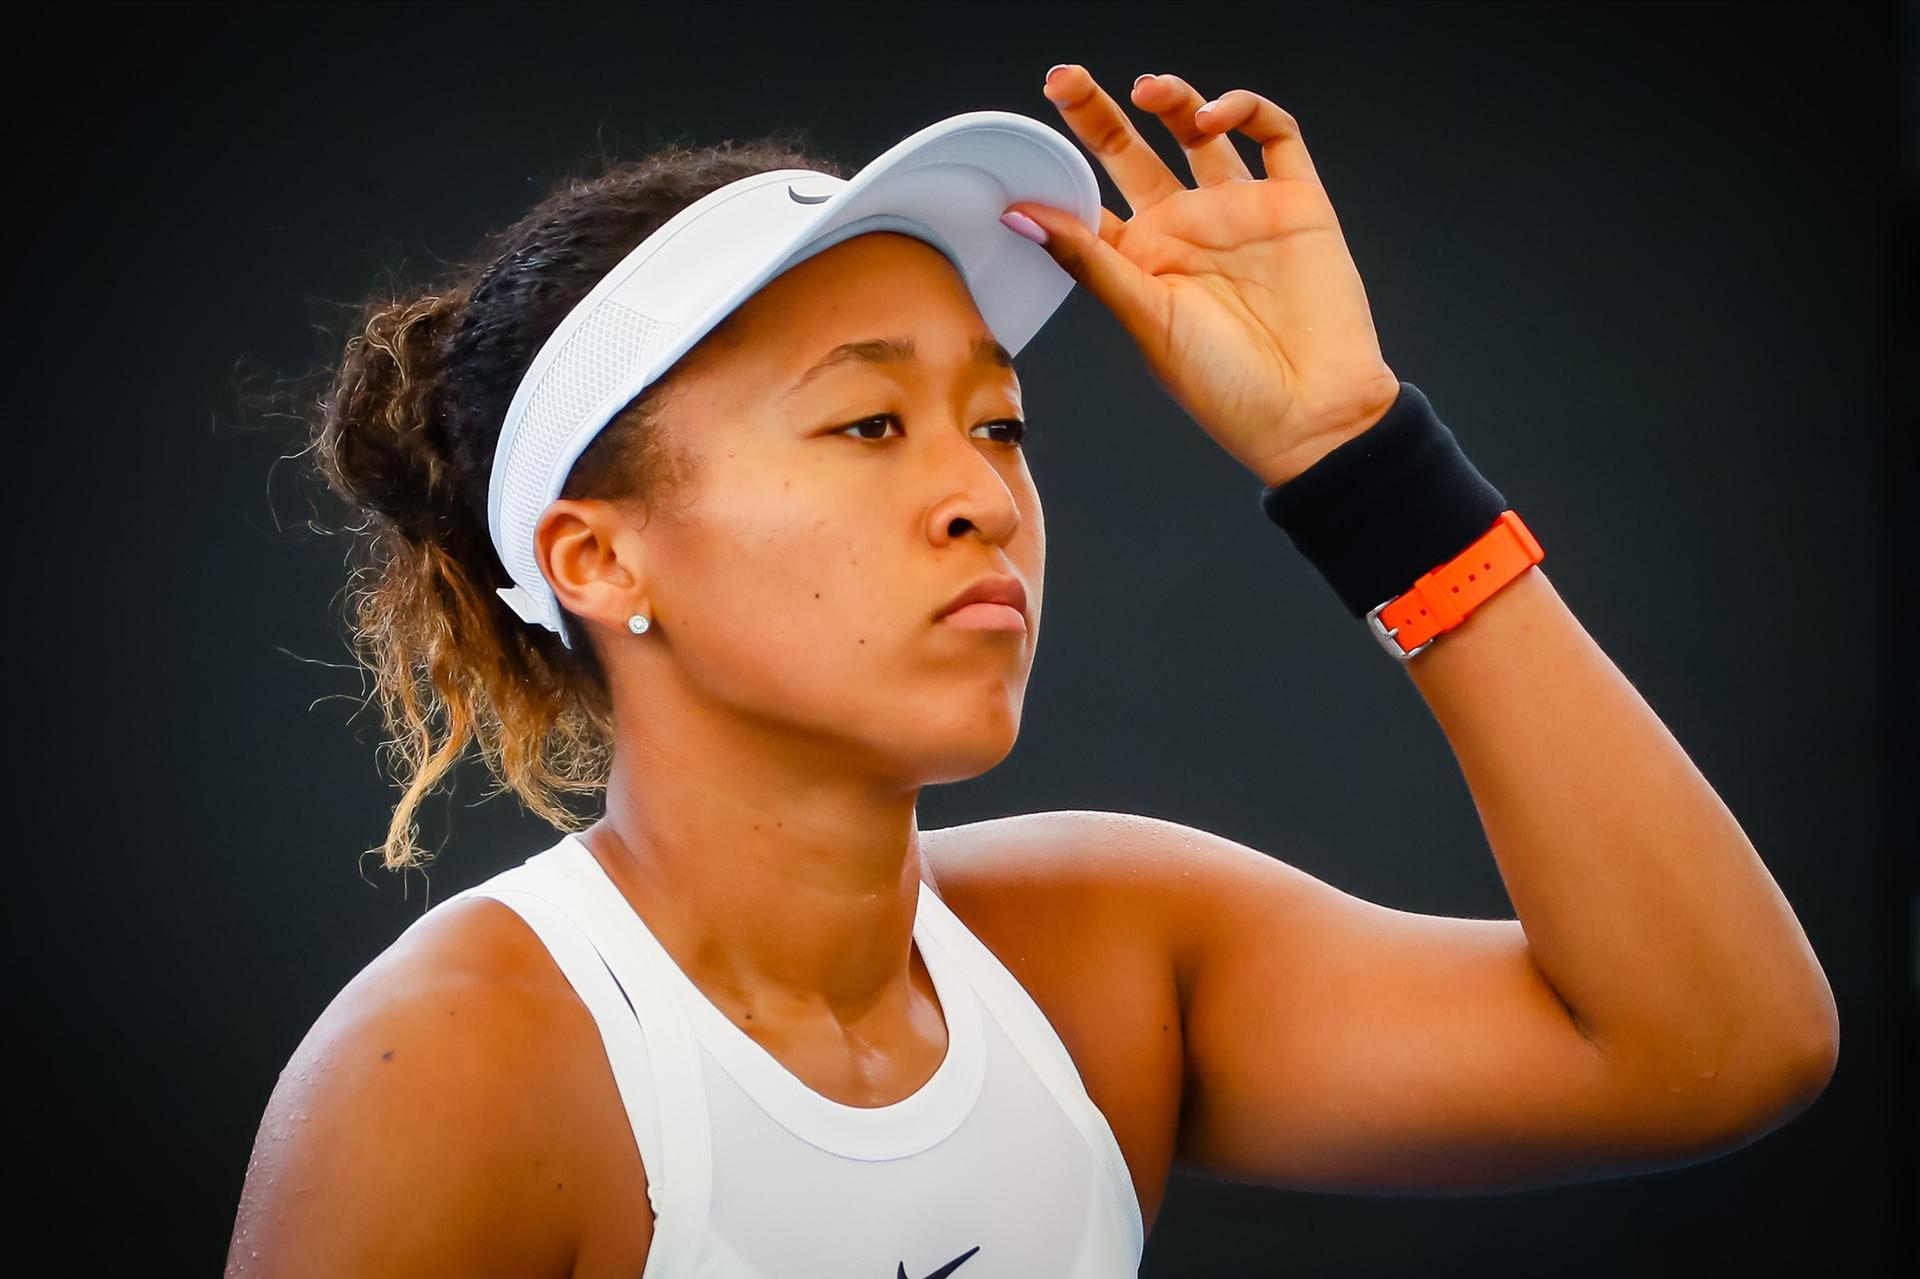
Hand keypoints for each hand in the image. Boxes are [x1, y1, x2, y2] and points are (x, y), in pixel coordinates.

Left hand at [1006, 66, 1402, 485]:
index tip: (1030, 136)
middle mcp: (1189, 230)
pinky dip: (1249, 110)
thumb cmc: (1225, 387)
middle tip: (1065, 80)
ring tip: (1150, 92)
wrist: (1313, 414)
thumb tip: (1019, 215)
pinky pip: (1277, 137)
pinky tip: (1218, 117)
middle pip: (1134, 153)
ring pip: (1202, 133)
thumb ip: (1089, 260)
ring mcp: (1242, 213)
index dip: (1061, 165)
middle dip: (1099, 114)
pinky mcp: (1297, 204)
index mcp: (1145, 262)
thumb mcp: (1144, 319)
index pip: (1091, 199)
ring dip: (1176, 101)